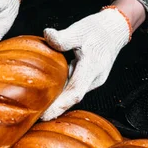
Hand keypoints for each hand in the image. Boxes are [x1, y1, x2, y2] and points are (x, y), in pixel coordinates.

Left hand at [40, 2, 142, 120]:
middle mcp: (94, 78)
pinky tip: (47, 98)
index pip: (75, 92)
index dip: (60, 105)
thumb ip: (64, 37)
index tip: (45, 115)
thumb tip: (47, 35)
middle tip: (34, 118)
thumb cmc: (97, 29)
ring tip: (37, 112)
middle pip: (73, 98)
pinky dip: (61, 94)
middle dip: (55, 109)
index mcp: (92, 67)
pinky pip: (73, 89)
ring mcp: (93, 80)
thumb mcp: (79, 29)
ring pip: (73, 94)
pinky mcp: (89, 79)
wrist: (114, 29)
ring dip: (58, 103)